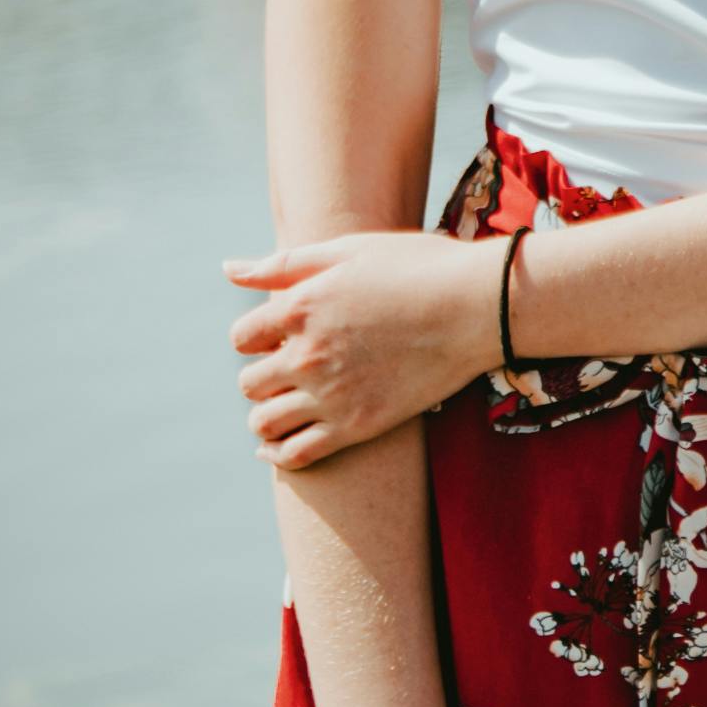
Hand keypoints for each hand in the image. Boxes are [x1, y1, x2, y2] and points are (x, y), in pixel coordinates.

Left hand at [226, 228, 498, 467]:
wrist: (477, 307)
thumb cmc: (417, 268)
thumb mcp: (348, 251)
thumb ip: (284, 264)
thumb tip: (228, 269)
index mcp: (299, 307)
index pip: (241, 337)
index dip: (257, 336)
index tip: (281, 335)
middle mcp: (306, 354)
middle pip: (249, 382)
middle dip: (263, 375)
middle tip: (291, 369)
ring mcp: (330, 394)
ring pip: (264, 423)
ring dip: (267, 416)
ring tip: (289, 405)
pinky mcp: (356, 427)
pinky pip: (295, 455)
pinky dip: (279, 454)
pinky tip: (282, 445)